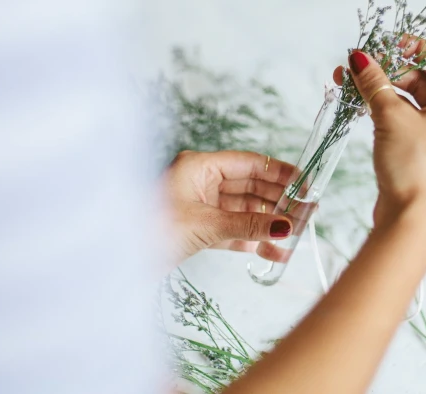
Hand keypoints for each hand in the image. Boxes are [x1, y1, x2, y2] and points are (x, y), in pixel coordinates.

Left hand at [164, 150, 296, 265]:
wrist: (119, 261)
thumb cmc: (152, 230)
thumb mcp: (206, 224)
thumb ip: (248, 225)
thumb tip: (285, 227)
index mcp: (199, 167)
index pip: (249, 164)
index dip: (279, 173)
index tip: (304, 184)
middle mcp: (202, 182)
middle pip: (251, 188)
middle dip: (279, 202)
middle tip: (306, 212)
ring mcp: (202, 206)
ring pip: (245, 212)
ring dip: (269, 224)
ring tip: (296, 234)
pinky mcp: (201, 230)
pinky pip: (234, 231)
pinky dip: (253, 241)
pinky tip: (275, 252)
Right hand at [335, 36, 425, 232]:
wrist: (412, 218)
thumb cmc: (413, 165)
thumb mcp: (391, 116)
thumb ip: (374, 82)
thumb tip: (358, 57)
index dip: (412, 47)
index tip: (382, 45)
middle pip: (422, 77)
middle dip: (387, 69)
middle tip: (355, 68)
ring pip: (409, 99)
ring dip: (380, 89)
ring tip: (348, 84)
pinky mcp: (421, 150)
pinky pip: (403, 119)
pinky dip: (383, 108)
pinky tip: (359, 104)